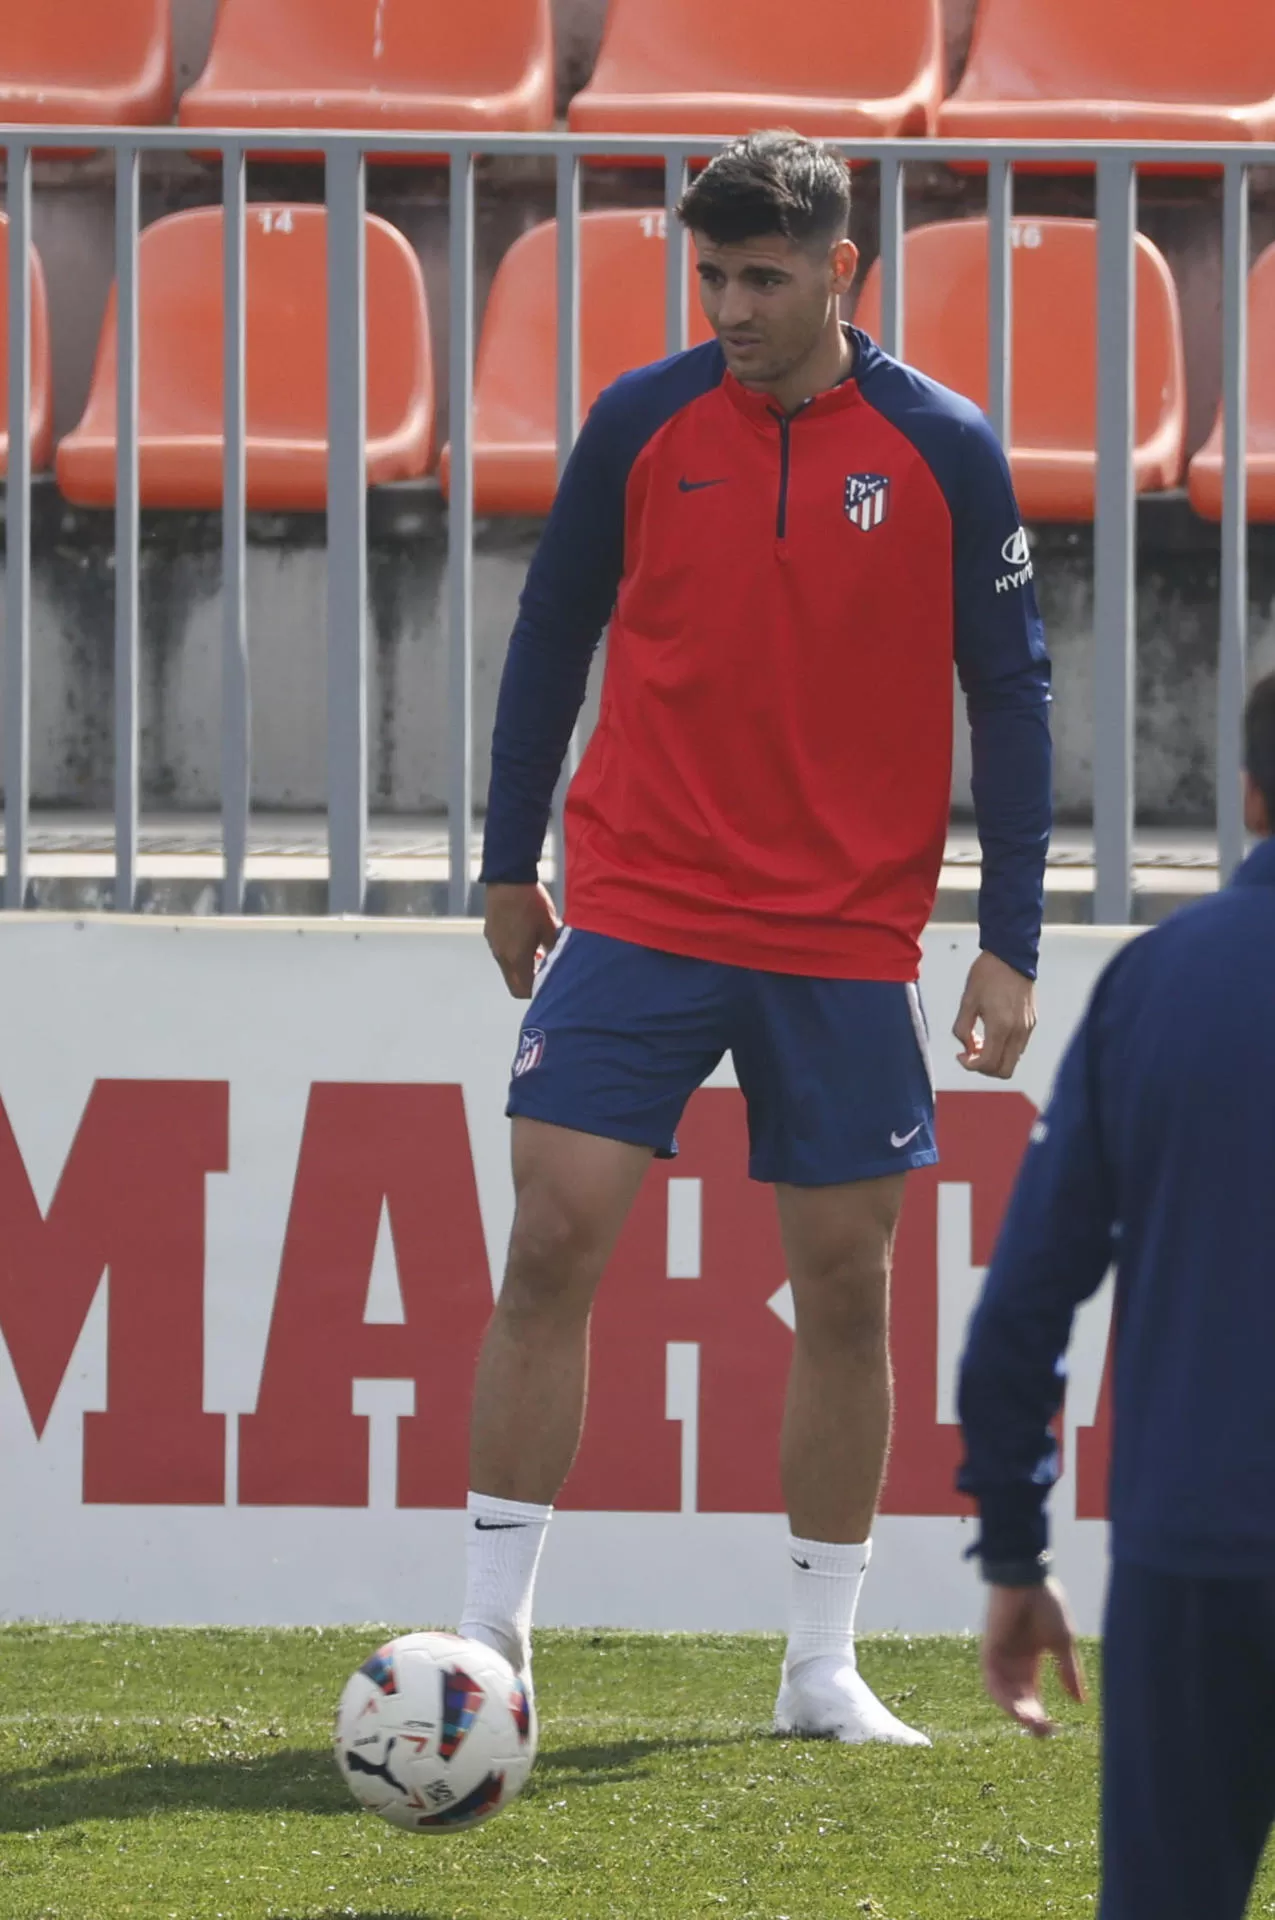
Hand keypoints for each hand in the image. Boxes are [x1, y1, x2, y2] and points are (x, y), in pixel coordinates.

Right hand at [484, 882, 561, 998]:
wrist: (508, 879)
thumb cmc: (532, 903)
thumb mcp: (550, 926)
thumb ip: (555, 949)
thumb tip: (560, 961)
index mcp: (517, 957)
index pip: (524, 990)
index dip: (538, 991)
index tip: (551, 984)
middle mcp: (501, 956)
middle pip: (514, 984)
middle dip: (530, 983)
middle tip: (545, 971)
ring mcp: (494, 945)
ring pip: (508, 969)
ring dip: (523, 967)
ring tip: (538, 951)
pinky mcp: (490, 934)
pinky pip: (502, 953)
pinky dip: (514, 954)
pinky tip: (526, 937)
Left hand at [954, 951, 1035, 1079]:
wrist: (1011, 955)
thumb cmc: (987, 975)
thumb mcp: (967, 1001)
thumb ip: (962, 1029)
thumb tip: (967, 1048)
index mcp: (1000, 1026)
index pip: (987, 1064)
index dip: (970, 1066)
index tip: (961, 1055)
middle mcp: (1017, 1031)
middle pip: (1004, 1071)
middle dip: (985, 1068)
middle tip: (971, 1053)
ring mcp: (1027, 1028)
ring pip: (1013, 1060)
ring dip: (995, 1058)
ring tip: (981, 1039)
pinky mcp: (1032, 1022)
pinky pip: (1019, 1047)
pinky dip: (1004, 1048)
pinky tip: (993, 1031)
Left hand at [981, 1577, 1085, 1736]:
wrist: (1028, 1579)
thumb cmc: (1046, 1605)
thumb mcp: (1062, 1643)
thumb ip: (1069, 1672)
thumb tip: (1081, 1702)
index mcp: (1029, 1660)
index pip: (1031, 1696)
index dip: (1040, 1714)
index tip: (1053, 1730)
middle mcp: (1013, 1662)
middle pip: (1018, 1699)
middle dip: (1029, 1718)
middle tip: (1043, 1732)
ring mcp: (1000, 1657)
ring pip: (1003, 1695)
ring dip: (1016, 1712)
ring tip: (1033, 1724)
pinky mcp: (989, 1650)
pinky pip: (991, 1681)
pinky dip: (1002, 1697)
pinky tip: (1016, 1709)